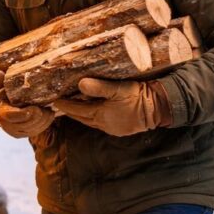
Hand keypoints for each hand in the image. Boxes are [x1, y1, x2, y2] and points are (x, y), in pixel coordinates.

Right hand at [0, 71, 53, 138]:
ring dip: (44, 119)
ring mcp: (16, 131)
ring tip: (50, 109)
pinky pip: (37, 131)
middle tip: (48, 106)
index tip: (36, 108)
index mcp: (1, 111)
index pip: (11, 115)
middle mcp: (7, 125)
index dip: (23, 114)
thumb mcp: (0, 86)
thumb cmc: (4, 94)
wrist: (3, 107)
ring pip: (33, 128)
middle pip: (26, 123)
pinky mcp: (24, 134)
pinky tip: (49, 114)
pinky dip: (45, 123)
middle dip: (39, 116)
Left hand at [52, 78, 168, 136]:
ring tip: (73, 107)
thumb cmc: (139, 97)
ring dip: (81, 115)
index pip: (77, 110)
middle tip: (60, 104)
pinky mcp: (119, 129)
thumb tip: (80, 84)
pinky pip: (100, 123)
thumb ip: (99, 87)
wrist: (158, 109)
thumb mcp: (118, 89)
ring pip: (90, 121)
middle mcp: (103, 124)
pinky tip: (93, 111)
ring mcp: (111, 128)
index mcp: (100, 115)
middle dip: (70, 111)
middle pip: (81, 118)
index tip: (54, 101)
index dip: (65, 105)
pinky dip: (92, 117)